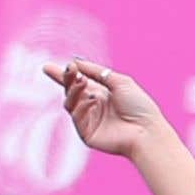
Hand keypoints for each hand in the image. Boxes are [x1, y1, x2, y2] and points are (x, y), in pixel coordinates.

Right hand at [44, 59, 165, 158]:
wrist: (147, 131)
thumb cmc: (139, 106)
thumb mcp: (120, 82)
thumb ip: (97, 72)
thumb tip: (76, 62)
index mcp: (101, 94)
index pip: (77, 83)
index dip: (63, 75)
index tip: (48, 67)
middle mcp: (93, 106)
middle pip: (70, 91)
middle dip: (66, 79)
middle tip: (69, 70)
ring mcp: (89, 120)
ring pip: (69, 102)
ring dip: (74, 90)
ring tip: (83, 81)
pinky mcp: (86, 133)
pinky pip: (76, 116)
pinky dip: (82, 105)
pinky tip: (93, 100)